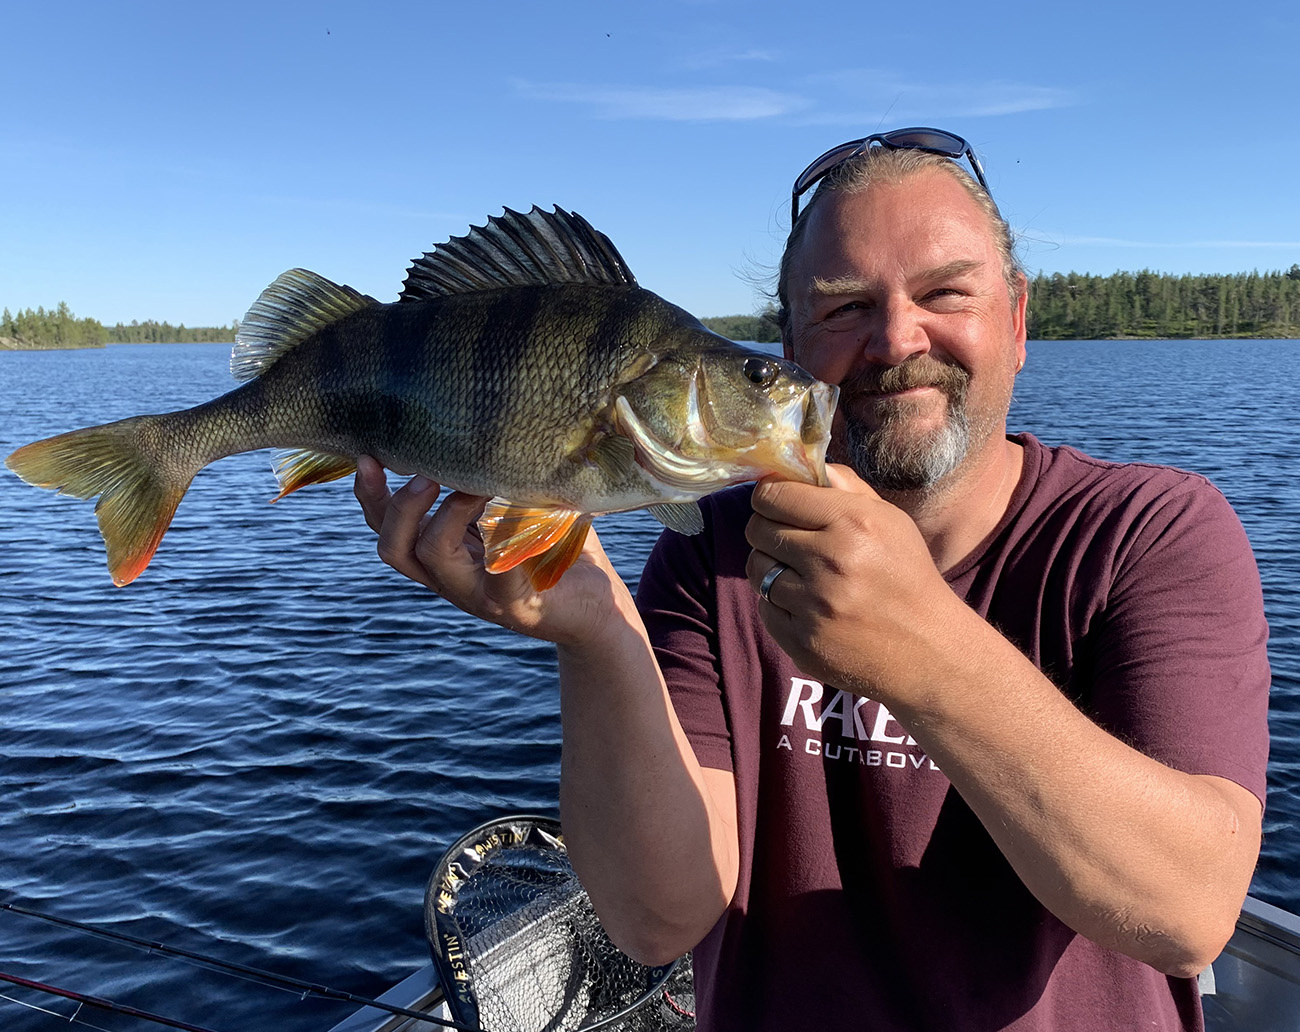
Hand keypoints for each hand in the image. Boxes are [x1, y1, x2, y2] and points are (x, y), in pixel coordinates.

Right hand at [353, 456, 626, 646]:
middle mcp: (451, 577)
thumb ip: (501, 477)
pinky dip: (505, 539)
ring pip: (430, 558)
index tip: (367, 454)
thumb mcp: (522, 510)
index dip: (370, 495)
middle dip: (398, 505)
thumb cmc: (560, 554)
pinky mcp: (514, 605)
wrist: (598, 615)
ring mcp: (478, 595)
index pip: (386, 528)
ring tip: (468, 486)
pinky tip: (519, 513)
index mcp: (445, 554)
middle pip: (394, 548)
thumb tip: (499, 415)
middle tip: (422, 474)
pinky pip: (499, 574)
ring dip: (444, 513)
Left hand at [744, 463, 965, 703]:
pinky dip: (779, 604)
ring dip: (771, 567)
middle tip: (787, 538)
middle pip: (758, 529)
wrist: (929, 650)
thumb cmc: (909, 577)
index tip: (775, 503)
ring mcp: (813, 604)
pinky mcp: (802, 640)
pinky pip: (765, 607)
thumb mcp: (892, 522)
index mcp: (854, 523)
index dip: (769, 496)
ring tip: (801, 573)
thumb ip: (848, 489)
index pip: (774, 496)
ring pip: (757, 568)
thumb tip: (807, 464)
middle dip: (767, 529)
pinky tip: (807, 605)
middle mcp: (830, 561)